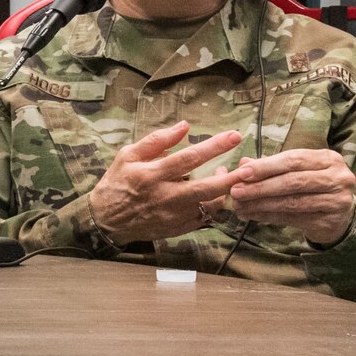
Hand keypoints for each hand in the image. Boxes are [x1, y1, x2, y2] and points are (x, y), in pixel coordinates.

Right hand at [88, 121, 244, 244]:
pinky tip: (213, 194)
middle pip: (206, 188)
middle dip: (232, 178)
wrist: (105, 221)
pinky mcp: (178, 228)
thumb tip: (184, 126)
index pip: (188, 158)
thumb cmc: (116, 184)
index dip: (214, 147)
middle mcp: (165, 196)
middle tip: (250, 167)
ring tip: (227, 175)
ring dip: (224, 190)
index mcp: (151, 175)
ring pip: (209, 205)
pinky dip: (213, 205)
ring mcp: (173, 215)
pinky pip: (204, 217)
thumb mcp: (128, 156)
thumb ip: (156, 140)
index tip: (235, 136)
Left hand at [222, 148, 355, 245]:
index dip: (266, 166)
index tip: (241, 172)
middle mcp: (338, 177)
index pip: (293, 160)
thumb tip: (242, 163)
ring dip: (261, 204)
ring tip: (240, 206)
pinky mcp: (331, 220)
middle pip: (293, 181)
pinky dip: (270, 217)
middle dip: (261, 187)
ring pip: (292, 202)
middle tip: (236, 192)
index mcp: (328, 159)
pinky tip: (253, 216)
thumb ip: (271, 167)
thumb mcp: (296, 171)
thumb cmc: (312, 187)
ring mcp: (338, 200)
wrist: (339, 215)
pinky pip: (294, 218)